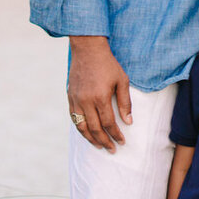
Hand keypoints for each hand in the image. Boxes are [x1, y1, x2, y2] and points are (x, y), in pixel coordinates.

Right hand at [68, 36, 131, 151]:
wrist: (87, 50)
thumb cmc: (108, 64)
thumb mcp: (122, 80)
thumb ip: (125, 102)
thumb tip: (128, 121)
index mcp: (100, 98)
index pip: (109, 123)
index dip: (116, 135)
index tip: (122, 142)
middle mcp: (86, 101)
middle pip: (95, 129)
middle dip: (104, 141)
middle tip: (112, 149)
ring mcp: (76, 100)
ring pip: (82, 126)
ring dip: (90, 139)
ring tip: (99, 146)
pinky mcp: (70, 97)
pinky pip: (73, 118)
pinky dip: (80, 128)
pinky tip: (87, 133)